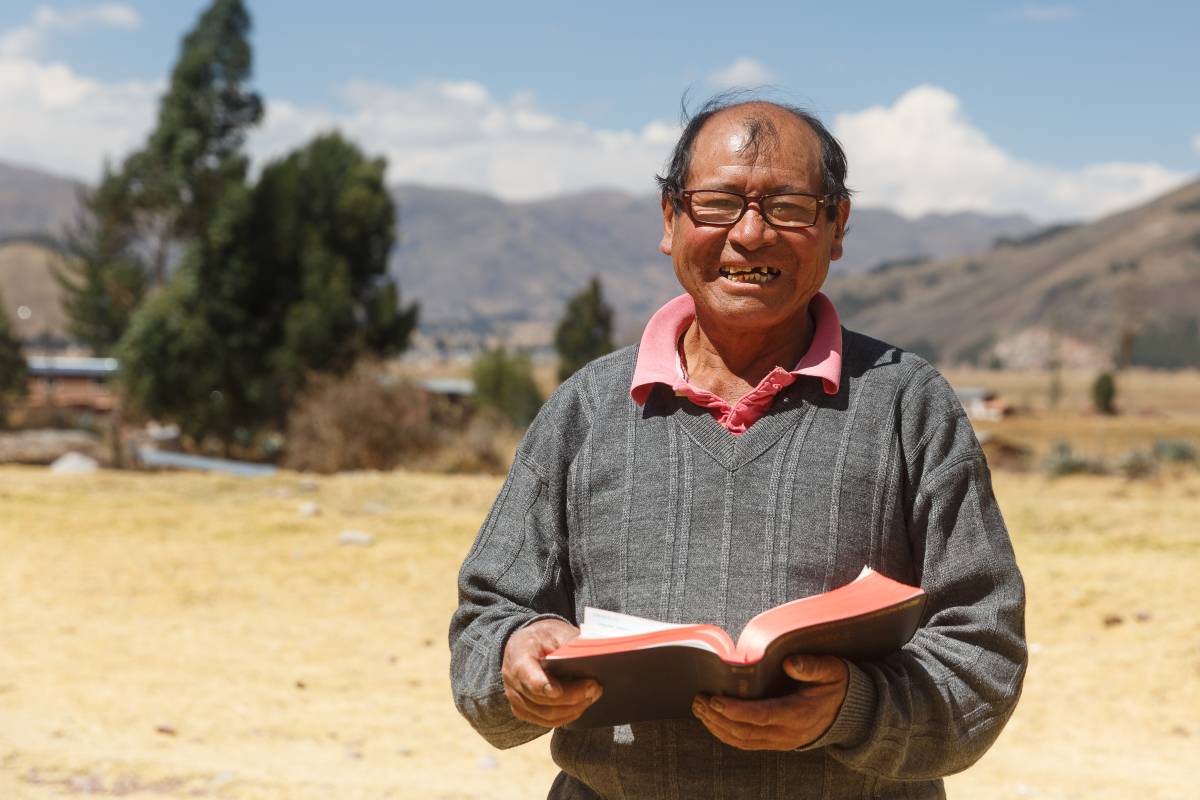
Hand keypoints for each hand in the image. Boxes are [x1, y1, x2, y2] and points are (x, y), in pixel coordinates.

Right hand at [502, 618, 602, 727]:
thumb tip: (595, 656)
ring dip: (573, 709)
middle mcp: (512, 680)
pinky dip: (566, 716)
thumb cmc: (543, 637)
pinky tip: (580, 706)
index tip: (563, 690)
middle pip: (542, 700)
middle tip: (595, 688)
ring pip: (546, 715)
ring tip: (592, 696)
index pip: (529, 677)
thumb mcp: (557, 631)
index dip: (546, 687)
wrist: (525, 644)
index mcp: (519, 655)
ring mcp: (515, 697)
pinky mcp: (521, 709)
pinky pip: (544, 721)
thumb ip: (572, 644)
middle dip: (573, 697)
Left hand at [692, 655, 848, 749]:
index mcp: (800, 714)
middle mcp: (788, 732)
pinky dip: (726, 734)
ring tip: (699, 709)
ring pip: (743, 741)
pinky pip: (747, 743)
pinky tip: (712, 721)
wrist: (848, 712)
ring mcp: (781, 741)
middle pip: (746, 731)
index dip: (737, 711)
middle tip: (698, 700)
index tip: (715, 701)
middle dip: (718, 718)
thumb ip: (813, 666)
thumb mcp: (832, 670)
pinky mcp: (776, 742)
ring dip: (718, 727)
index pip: (763, 716)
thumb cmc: (836, 685)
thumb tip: (790, 663)